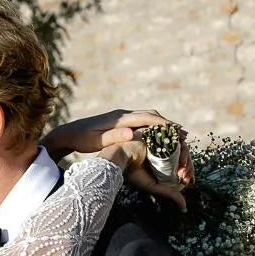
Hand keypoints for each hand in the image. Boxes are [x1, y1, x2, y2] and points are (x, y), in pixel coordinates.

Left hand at [43, 108, 167, 160]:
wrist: (70, 132)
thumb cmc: (83, 139)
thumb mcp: (97, 141)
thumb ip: (114, 137)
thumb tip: (133, 134)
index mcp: (120, 119)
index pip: (146, 119)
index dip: (163, 124)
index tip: (178, 130)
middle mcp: (123, 114)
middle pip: (150, 115)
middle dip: (167, 124)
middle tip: (184, 134)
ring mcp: (122, 116)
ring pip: (147, 117)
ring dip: (162, 124)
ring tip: (177, 134)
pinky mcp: (120, 121)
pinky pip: (141, 121)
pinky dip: (153, 126)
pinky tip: (159, 134)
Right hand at [96, 125, 187, 210]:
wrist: (120, 158)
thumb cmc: (132, 172)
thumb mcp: (153, 186)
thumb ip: (168, 193)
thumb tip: (184, 207)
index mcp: (162, 159)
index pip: (180, 163)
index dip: (188, 171)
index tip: (190, 182)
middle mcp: (164, 148)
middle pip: (184, 155)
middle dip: (189, 168)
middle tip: (185, 179)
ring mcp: (163, 139)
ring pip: (182, 148)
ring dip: (186, 161)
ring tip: (182, 173)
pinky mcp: (160, 132)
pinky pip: (176, 139)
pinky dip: (182, 151)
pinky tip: (181, 162)